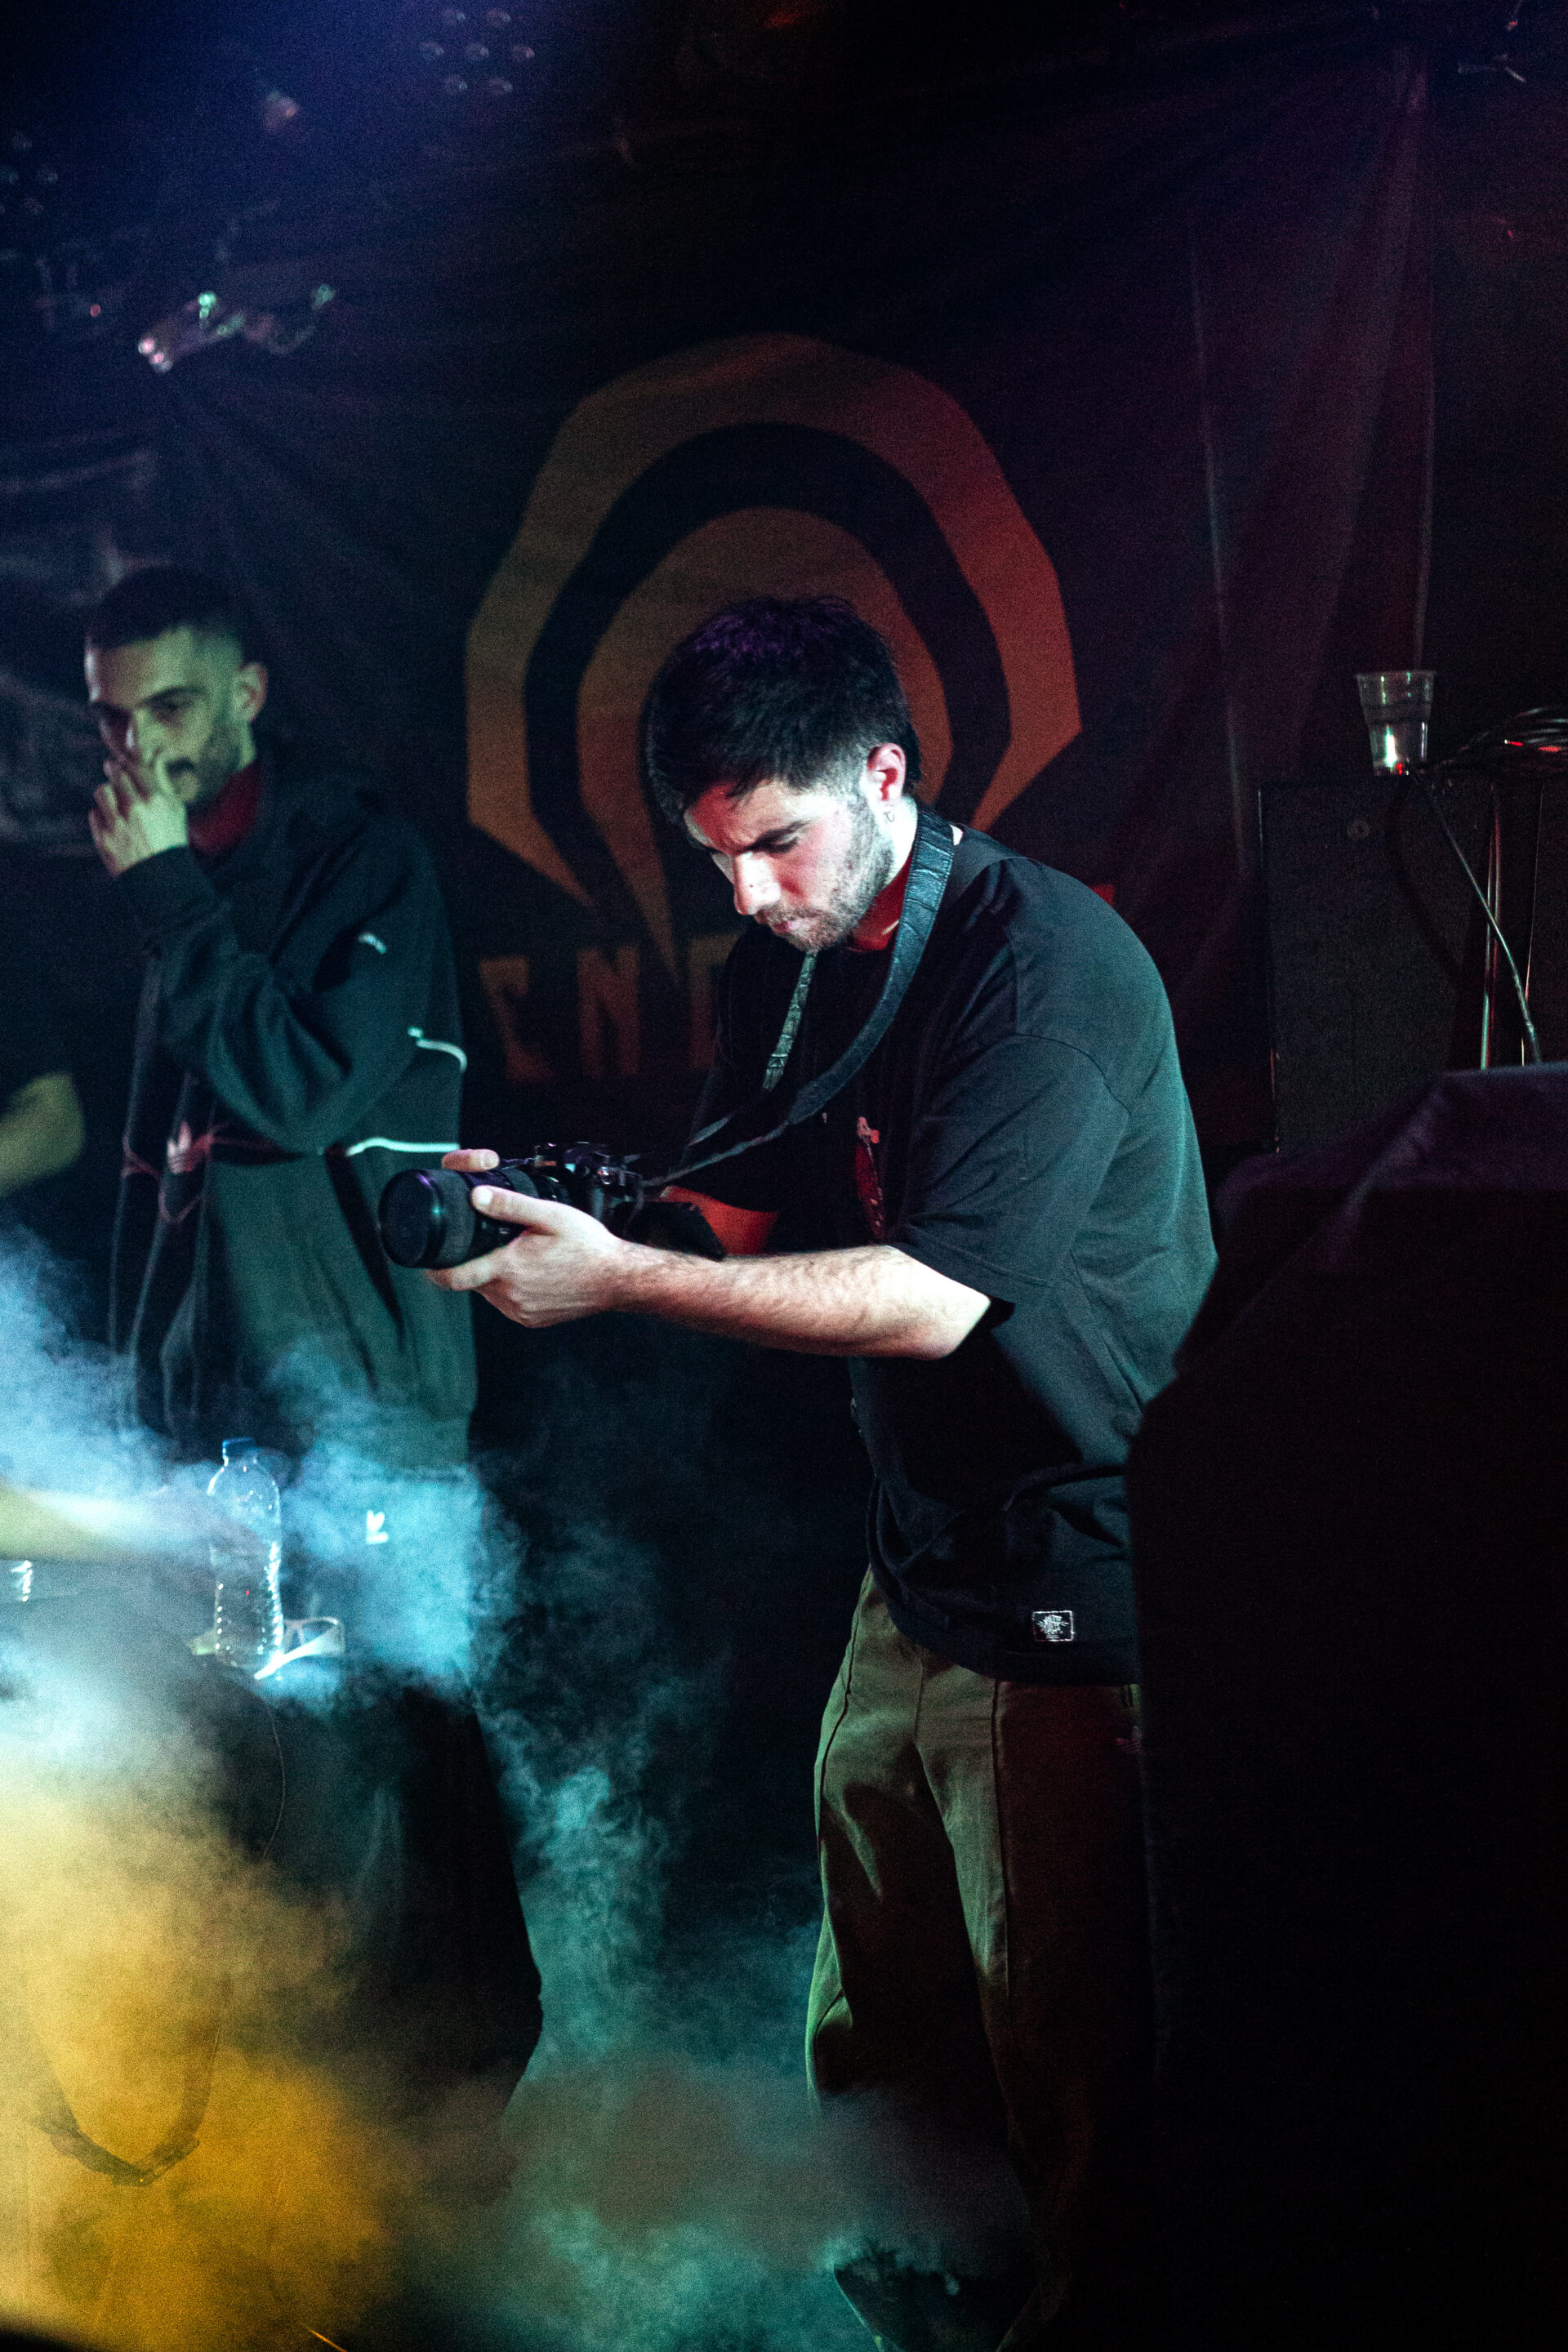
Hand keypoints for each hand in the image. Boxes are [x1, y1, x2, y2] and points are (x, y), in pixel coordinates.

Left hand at [89, 756, 189, 875]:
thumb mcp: (175, 809)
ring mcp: (117, 824)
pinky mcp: (103, 838)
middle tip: (115, 771)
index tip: (126, 763)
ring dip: (107, 792)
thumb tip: (157, 752)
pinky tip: (113, 822)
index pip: (135, 767)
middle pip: (116, 774)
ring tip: (114, 799)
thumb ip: (162, 779)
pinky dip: (102, 815)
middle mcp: (135, 809)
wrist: (160, 877)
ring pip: (102, 790)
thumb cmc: (170, 839)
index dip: (129, 762)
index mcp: (156, 800)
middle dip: (115, 771)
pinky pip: (95, 813)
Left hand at [428, 1149, 629, 1325]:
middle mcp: (510, 1296)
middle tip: (494, 1243)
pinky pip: (508, 1302)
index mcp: (508, 1269)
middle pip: (473, 1280)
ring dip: (495, 1275)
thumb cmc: (588, 1245)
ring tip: (521, 1256)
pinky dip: (512, 1288)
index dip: (433, 1271)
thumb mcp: (550, 1216)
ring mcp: (520, 1311)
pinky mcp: (531, 1320)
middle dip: (476, 1261)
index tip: (427, 1261)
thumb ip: (510, 1205)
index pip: (453, 1278)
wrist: (618, 1279)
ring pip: (490, 1291)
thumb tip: (475, 1196)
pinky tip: (533, 1273)